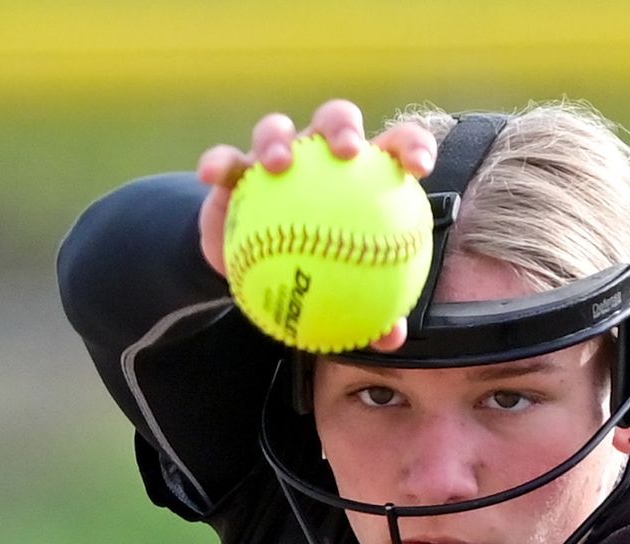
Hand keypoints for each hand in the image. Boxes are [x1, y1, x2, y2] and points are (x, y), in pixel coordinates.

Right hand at [197, 100, 439, 350]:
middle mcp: (319, 155)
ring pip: (277, 129)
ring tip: (278, 164)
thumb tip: (391, 337)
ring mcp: (275, 157)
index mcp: (360, 175)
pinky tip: (212, 175)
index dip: (411, 146)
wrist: (255, 271)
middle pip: (336, 120)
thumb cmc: (313, 277)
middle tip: (348, 153)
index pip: (395, 147)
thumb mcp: (341, 298)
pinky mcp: (235, 169)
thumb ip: (369, 312)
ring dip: (278, 138)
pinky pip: (224, 162)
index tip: (418, 167)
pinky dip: (217, 164)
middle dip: (343, 127)